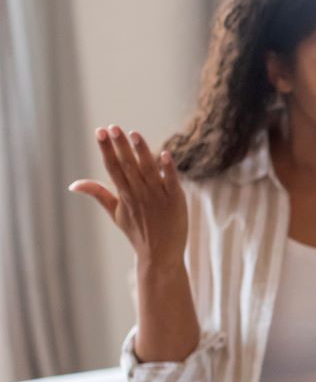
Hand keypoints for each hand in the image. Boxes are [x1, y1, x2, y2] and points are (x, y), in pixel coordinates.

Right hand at [69, 125, 187, 269]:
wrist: (160, 255)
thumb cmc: (138, 231)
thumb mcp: (115, 213)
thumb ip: (98, 194)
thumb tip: (74, 183)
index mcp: (124, 195)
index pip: (113, 167)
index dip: (106, 149)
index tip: (100, 131)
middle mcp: (139, 194)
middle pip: (128, 166)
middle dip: (120, 146)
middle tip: (113, 127)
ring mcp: (158, 197)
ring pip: (148, 171)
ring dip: (142, 152)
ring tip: (134, 134)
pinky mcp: (176, 201)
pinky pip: (171, 182)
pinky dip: (167, 169)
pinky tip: (165, 154)